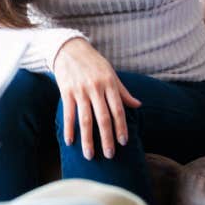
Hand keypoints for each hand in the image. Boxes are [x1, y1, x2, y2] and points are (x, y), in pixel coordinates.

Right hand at [53, 38, 141, 159]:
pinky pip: (68, 114)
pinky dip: (69, 129)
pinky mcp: (66, 92)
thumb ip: (123, 91)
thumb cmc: (93, 62)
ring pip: (85, 119)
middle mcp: (96, 88)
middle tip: (109, 155)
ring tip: (89, 155)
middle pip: (103, 118)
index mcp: (109, 84)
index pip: (118, 109)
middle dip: (107, 138)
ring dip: (88, 139)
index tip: (123, 142)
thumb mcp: (111, 74)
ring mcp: (80, 91)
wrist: (70, 49)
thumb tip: (138, 105)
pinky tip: (71, 142)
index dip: (121, 127)